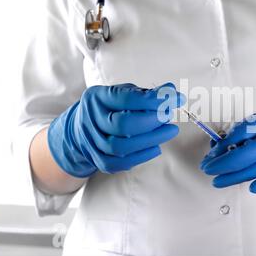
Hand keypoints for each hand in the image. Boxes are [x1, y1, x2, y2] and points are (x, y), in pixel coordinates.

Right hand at [48, 82, 184, 177]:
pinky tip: (156, 147)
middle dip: (152, 120)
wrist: (79, 128)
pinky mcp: (99, 159)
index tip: (176, 98)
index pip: (126, 98)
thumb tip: (172, 92)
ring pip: (121, 146)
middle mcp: (91, 119)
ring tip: (169, 130)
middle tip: (169, 115)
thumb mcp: (123, 92)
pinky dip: (142, 156)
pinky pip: (120, 163)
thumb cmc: (110, 107)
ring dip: (151, 139)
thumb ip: (147, 94)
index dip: (153, 100)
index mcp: (97, 97)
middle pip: (122, 124)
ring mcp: (93, 141)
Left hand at [200, 110, 255, 192]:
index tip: (210, 156)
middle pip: (253, 151)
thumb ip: (237, 137)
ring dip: (238, 176)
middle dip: (227, 163)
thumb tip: (214, 151)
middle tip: (209, 170)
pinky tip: (250, 188)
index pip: (244, 132)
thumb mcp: (255, 128)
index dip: (224, 145)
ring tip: (218, 181)